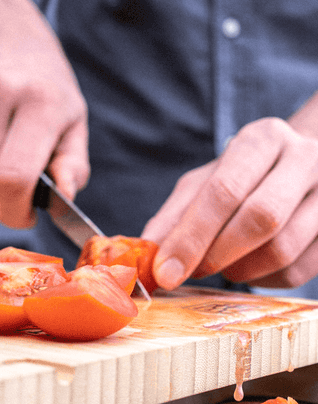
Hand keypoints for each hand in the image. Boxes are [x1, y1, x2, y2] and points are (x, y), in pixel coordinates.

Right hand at [0, 0, 88, 227]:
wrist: (15, 38)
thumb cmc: (50, 89)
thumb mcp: (75, 125)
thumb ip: (72, 165)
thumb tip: (64, 196)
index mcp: (42, 105)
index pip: (14, 176)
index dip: (15, 211)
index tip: (26, 216)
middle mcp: (3, 91)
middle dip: (1, 203)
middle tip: (14, 199)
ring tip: (8, 170)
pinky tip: (1, 153)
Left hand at [142, 117, 317, 289]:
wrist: (306, 172)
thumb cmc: (248, 179)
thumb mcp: (207, 182)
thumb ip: (176, 216)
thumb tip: (149, 256)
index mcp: (265, 137)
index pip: (225, 190)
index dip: (191, 236)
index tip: (165, 272)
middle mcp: (309, 157)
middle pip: (261, 219)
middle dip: (218, 254)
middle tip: (195, 271)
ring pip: (282, 250)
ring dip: (242, 270)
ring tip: (228, 264)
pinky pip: (299, 272)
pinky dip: (265, 280)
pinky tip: (255, 266)